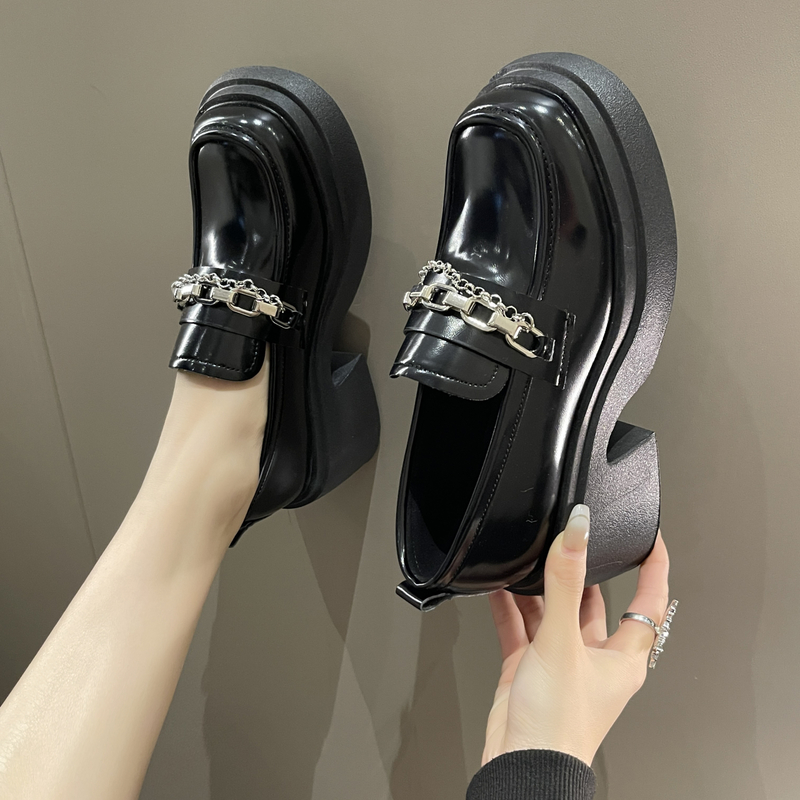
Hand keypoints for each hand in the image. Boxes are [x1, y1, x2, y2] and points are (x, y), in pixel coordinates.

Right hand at [482, 506, 669, 766]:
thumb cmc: (559, 725)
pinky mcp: (529, 669)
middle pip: (594, 603)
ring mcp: (561, 663)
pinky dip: (510, 607)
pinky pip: (521, 628)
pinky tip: (497, 589)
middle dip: (581, 573)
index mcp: (622, 657)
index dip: (653, 568)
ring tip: (527, 560)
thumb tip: (577, 534)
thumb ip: (566, 584)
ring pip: (554, 612)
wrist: (522, 766)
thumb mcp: (562, 642)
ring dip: (539, 589)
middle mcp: (595, 658)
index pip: (649, 602)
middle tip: (571, 542)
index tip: (650, 539)